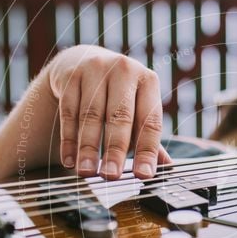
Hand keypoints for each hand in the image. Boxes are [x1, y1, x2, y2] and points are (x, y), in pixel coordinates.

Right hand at [46, 45, 171, 178]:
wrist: (86, 60)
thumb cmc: (118, 94)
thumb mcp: (138, 108)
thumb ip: (149, 137)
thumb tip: (167, 165)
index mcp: (148, 81)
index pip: (150, 121)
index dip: (147, 150)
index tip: (144, 175)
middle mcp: (124, 70)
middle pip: (120, 116)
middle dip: (115, 150)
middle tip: (111, 176)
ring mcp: (96, 69)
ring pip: (91, 115)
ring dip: (88, 148)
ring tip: (86, 172)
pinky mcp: (71, 74)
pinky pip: (69, 112)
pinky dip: (69, 139)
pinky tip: (69, 160)